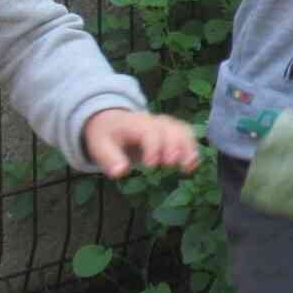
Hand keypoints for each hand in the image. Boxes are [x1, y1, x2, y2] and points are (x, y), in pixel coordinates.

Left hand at [83, 109, 201, 178]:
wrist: (112, 120)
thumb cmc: (107, 135)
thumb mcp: (100, 146)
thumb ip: (110, 159)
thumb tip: (121, 172)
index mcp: (135, 124)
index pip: (149, 132)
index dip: (152, 147)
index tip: (150, 165)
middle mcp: (154, 121)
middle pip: (170, 129)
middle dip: (174, 146)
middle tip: (171, 164)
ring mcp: (165, 124)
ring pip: (182, 130)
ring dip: (187, 147)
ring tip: (188, 166)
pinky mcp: (172, 131)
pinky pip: (187, 134)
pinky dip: (192, 148)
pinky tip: (192, 165)